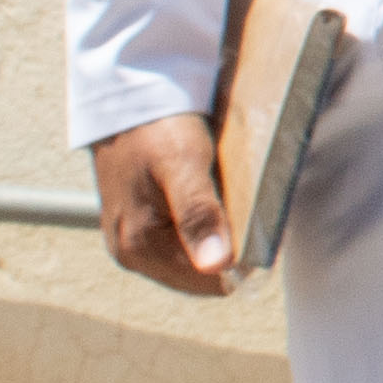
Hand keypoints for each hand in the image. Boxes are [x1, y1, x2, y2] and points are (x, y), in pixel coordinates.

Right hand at [91, 113, 232, 296]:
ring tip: (222, 197)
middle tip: (240, 204)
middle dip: (225, 248)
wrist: (124, 98)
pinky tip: (205, 197)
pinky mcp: (134, 228)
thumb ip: (199, 214)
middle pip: (201, 275)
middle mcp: (129, 254)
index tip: (258, 224)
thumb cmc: (156, 127)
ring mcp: (129, 243)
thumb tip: (216, 266)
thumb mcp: (184, 164)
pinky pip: (179, 242)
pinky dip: (198, 226)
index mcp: (138, 248)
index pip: (210, 284)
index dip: (241, 260)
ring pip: (192, 260)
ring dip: (213, 236)